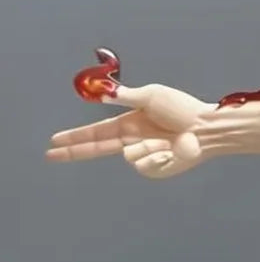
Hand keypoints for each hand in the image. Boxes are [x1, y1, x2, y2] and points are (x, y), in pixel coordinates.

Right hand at [47, 49, 210, 178]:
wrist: (205, 127)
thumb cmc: (182, 109)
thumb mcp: (151, 95)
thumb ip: (124, 96)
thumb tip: (101, 91)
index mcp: (129, 124)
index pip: (96, 132)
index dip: (75, 137)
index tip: (55, 140)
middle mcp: (133, 141)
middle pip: (97, 149)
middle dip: (74, 151)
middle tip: (51, 155)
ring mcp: (144, 156)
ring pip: (128, 155)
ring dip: (144, 146)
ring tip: (165, 139)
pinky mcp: (156, 169)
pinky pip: (143, 165)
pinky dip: (155, 156)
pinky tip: (170, 150)